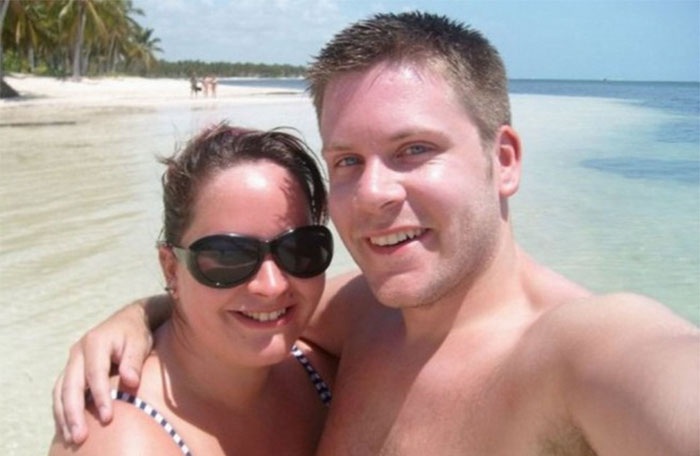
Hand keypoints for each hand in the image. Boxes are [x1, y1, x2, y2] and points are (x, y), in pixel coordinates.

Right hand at [52, 298, 160, 443]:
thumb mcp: (139, 342)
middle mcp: (78, 352)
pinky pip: (61, 393)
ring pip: (60, 392)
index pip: (95, 374)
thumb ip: (134, 361)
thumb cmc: (136, 333)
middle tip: (80, 437)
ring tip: (71, 439)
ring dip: (63, 416)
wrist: (128, 320)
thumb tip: (131, 382)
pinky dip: (62, 411)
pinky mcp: (71, 371)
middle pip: (70, 386)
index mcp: (95, 342)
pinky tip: (67, 429)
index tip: (108, 418)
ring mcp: (72, 362)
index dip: (100, 396)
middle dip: (73, 413)